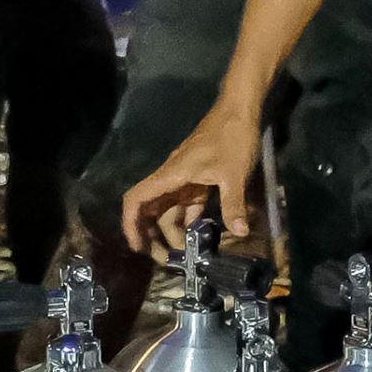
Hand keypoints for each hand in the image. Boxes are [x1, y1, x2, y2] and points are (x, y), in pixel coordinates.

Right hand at [123, 106, 259, 258]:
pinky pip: (188, 204)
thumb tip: (239, 232)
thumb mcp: (234, 173)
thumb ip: (234, 204)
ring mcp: (185, 178)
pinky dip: (191, 220)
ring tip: (186, 255)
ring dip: (174, 231)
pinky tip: (201, 237)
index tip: (137, 247)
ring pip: (170, 209)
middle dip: (153, 236)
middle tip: (167, 262)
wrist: (240, 109)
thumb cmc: (232, 136)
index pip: (137, 199)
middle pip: (151, 210)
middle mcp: (172, 178)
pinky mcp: (199, 179)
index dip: (131, 224)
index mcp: (171, 175)